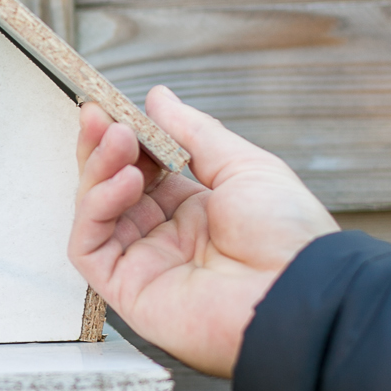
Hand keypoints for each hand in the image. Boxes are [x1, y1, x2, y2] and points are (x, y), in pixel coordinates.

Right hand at [69, 86, 338, 377]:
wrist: (300, 293)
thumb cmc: (288, 235)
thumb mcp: (243, 166)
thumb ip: (194, 133)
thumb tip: (157, 97)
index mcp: (197, 212)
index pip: (141, 170)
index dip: (125, 139)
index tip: (112, 106)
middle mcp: (166, 239)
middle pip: (112, 190)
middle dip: (102, 149)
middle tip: (100, 115)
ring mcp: (145, 265)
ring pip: (94, 214)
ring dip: (99, 170)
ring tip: (119, 141)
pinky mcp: (127, 291)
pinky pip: (90, 248)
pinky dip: (96, 208)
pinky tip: (125, 180)